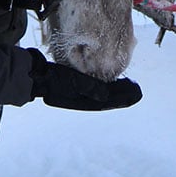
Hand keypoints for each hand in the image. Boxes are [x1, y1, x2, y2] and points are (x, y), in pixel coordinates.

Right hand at [27, 48, 141, 110]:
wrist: (37, 76)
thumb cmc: (53, 78)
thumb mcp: (71, 81)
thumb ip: (89, 88)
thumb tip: (106, 95)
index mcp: (85, 100)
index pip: (110, 100)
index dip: (124, 97)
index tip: (137, 92)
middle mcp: (85, 99)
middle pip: (109, 98)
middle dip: (124, 94)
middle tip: (138, 90)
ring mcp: (81, 94)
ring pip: (104, 94)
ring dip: (117, 91)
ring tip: (131, 85)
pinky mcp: (77, 87)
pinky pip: (97, 89)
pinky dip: (107, 86)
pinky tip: (112, 82)